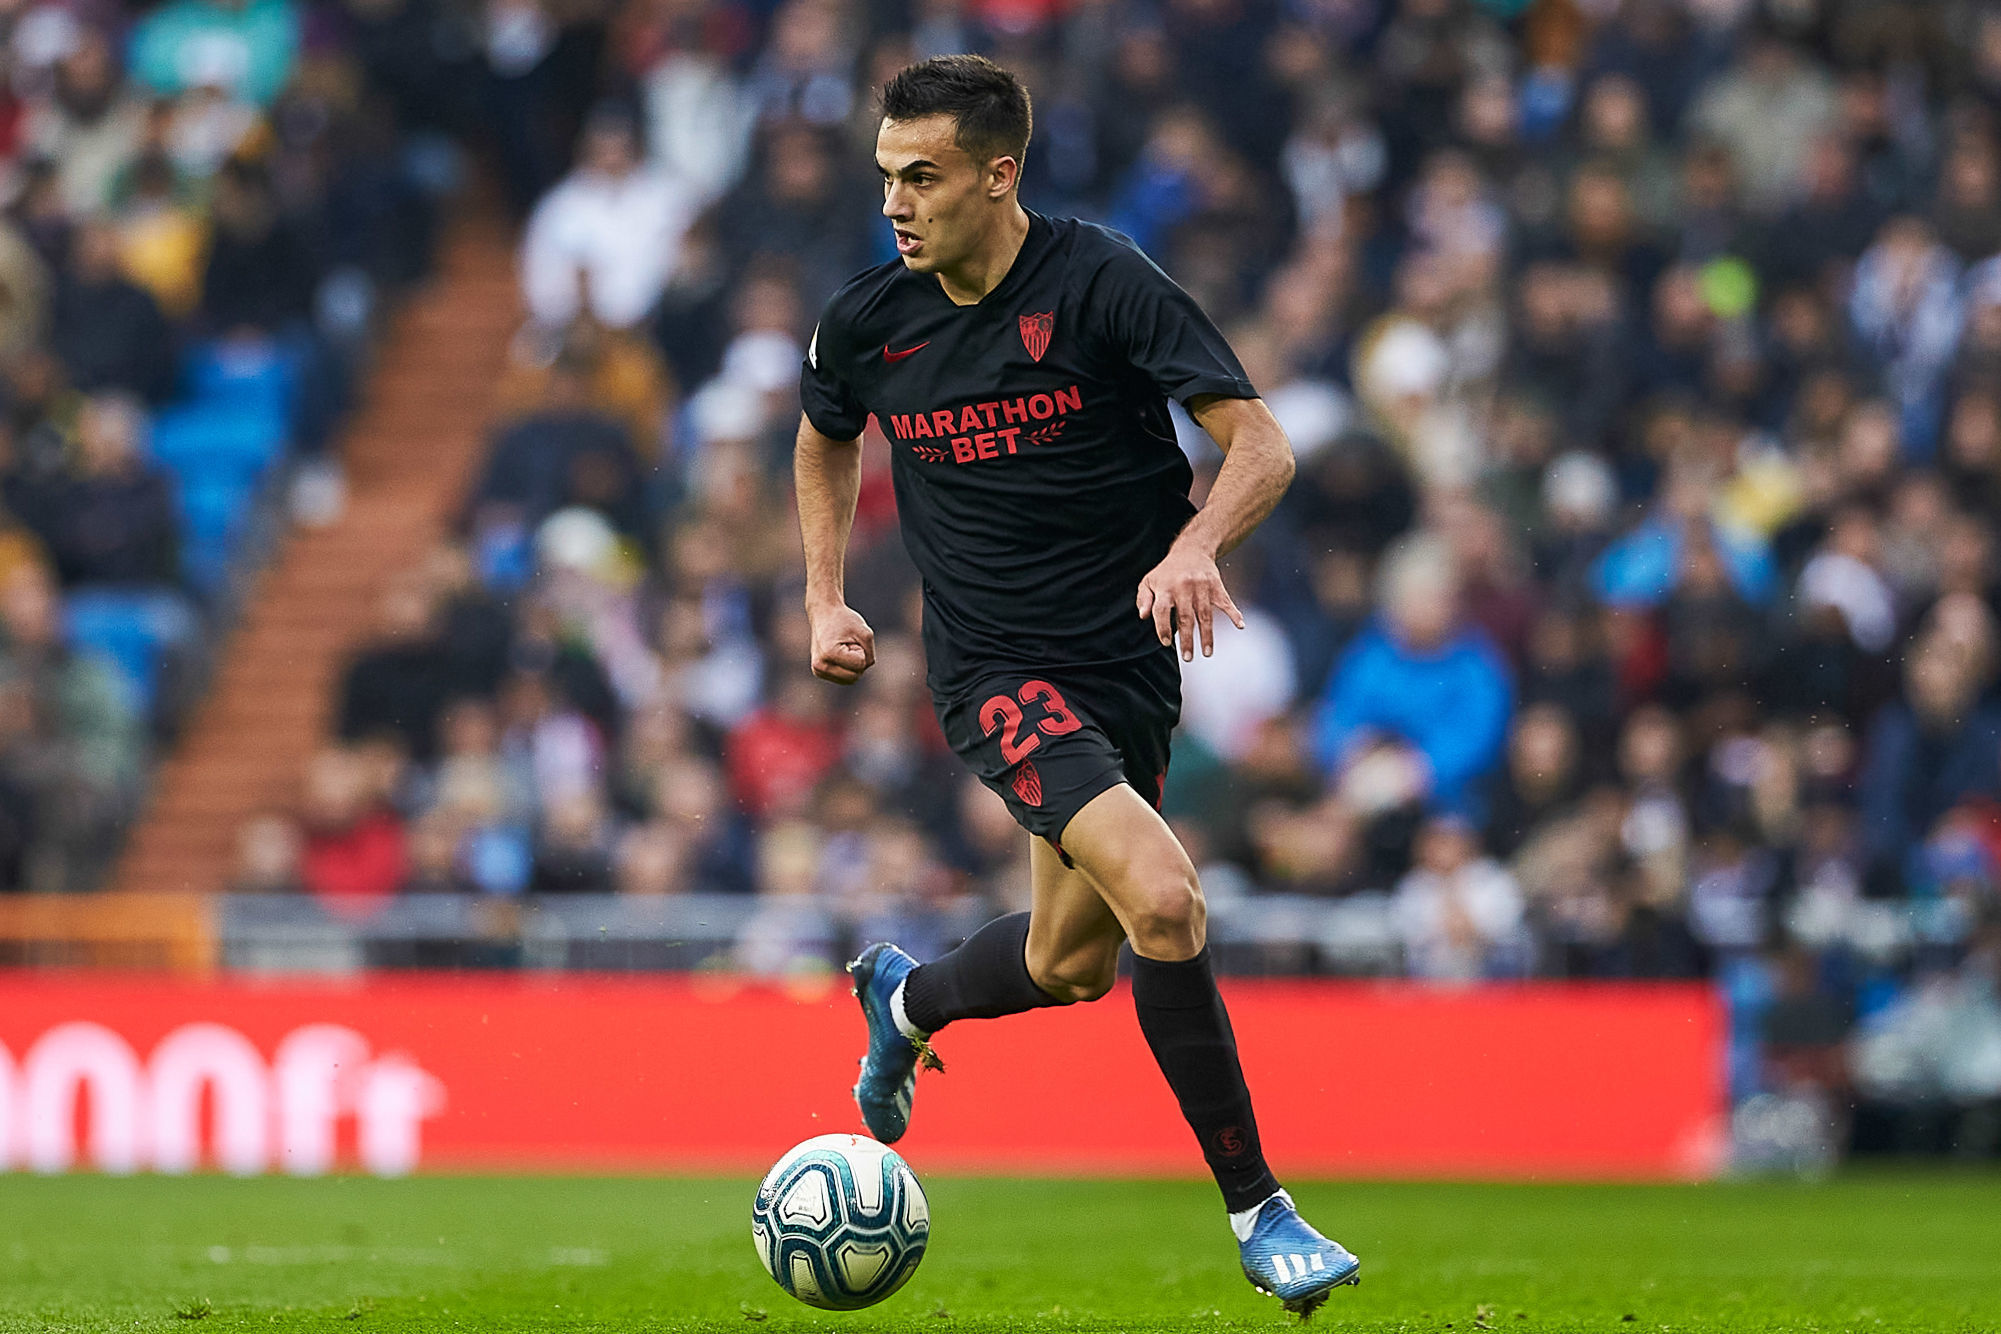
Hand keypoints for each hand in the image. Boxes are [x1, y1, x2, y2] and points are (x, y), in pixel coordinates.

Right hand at [808, 602, 875, 683]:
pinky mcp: (820, 672)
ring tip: (844, 648)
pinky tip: (839, 654)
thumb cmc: (844, 620)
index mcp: (829, 654)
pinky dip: (848, 667)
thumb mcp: (865, 633)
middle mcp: (820, 666)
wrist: (823, 613)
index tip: (849, 638)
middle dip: (858, 660)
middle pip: (855, 676)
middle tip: (848, 643)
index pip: (860, 665)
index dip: (861, 649)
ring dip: (853, 664)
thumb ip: (870, 655)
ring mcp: (818, 671)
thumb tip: (862, 671)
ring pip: (851, 680)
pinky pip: (845, 678)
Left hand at [1136, 541, 1243, 660]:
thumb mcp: (1150, 581)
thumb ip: (1144, 599)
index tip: (1166, 643)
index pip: (1162, 611)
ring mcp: (1202, 587)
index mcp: (1165, 588)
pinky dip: (1234, 614)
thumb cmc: (1168, 571)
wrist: (1192, 549)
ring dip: (1207, 635)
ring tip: (1207, 653)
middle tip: (1188, 657)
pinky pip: (1226, 602)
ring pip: (1205, 615)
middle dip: (1187, 639)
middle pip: (1185, 617)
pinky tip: (1240, 626)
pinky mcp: (1216, 585)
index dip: (1163, 628)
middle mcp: (1183, 587)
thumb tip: (1143, 616)